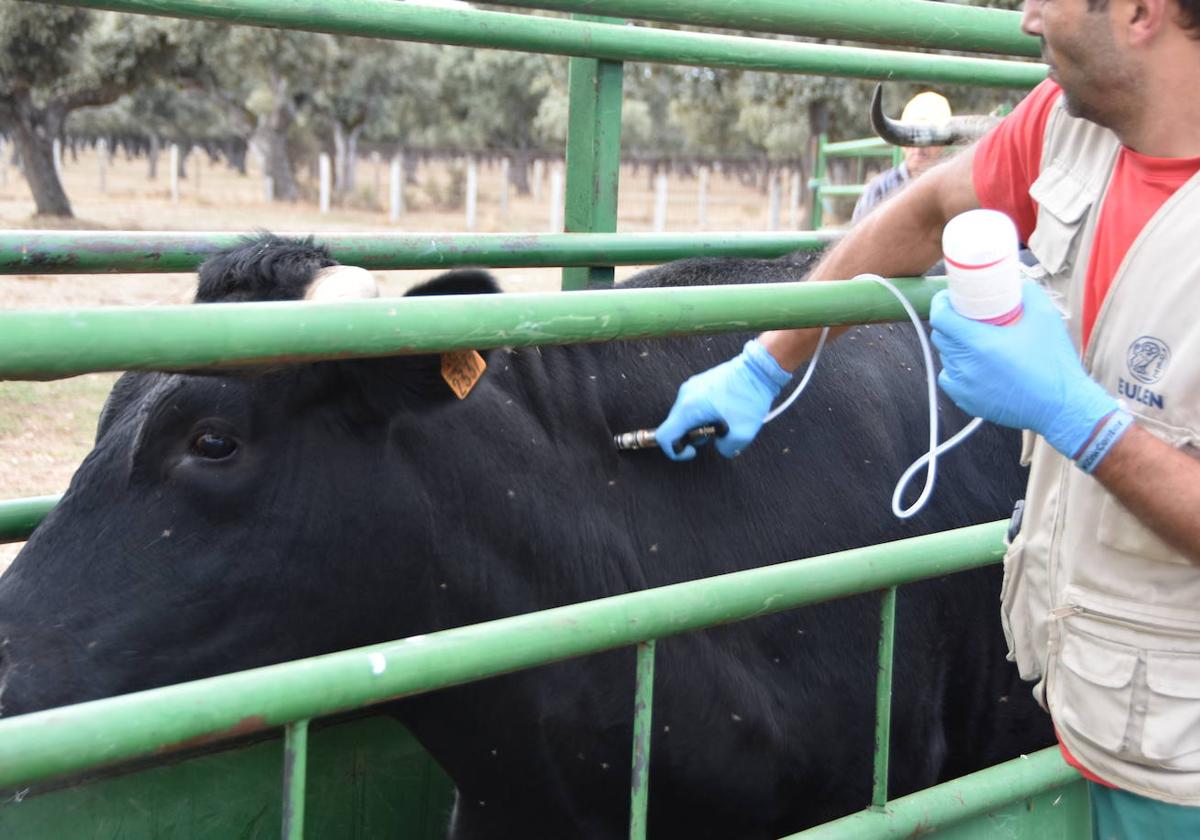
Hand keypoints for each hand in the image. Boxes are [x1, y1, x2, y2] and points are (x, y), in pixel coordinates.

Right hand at [656, 339, 791, 460]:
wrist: (758, 370)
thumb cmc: (750, 397)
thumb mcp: (742, 433)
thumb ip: (725, 448)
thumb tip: (720, 446)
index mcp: (689, 408)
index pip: (664, 437)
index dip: (675, 452)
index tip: (694, 452)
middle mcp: (684, 396)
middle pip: (675, 427)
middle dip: (692, 437)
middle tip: (715, 435)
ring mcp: (690, 387)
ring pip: (684, 416)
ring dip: (699, 425)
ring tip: (722, 422)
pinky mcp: (698, 383)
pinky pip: (692, 405)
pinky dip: (702, 415)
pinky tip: (722, 411)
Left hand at [930, 282, 1117, 457]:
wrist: (1062, 406)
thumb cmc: (1055, 364)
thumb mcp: (1045, 317)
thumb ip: (1027, 293)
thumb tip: (1015, 283)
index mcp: (979, 343)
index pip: (941, 317)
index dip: (941, 303)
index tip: (949, 298)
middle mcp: (966, 366)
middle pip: (941, 337)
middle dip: (949, 323)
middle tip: (966, 316)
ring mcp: (964, 386)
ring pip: (945, 358)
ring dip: (954, 346)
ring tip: (974, 340)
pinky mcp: (967, 402)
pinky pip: (950, 379)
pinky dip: (957, 369)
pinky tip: (974, 364)